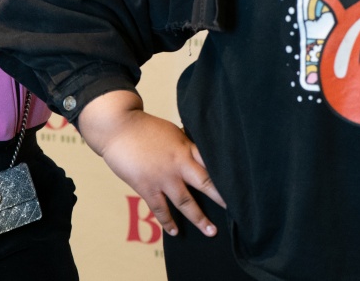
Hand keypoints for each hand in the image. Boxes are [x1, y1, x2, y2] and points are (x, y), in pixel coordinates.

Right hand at [77, 91, 224, 237]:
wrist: (117, 127)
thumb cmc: (144, 127)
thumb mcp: (171, 131)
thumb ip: (185, 145)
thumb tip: (199, 155)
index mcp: (186, 146)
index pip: (212, 162)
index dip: (227, 174)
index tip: (241, 185)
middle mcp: (179, 163)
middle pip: (206, 183)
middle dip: (221, 199)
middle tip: (236, 212)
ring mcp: (163, 177)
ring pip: (186, 202)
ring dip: (200, 219)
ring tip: (211, 232)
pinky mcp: (147, 187)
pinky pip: (161, 209)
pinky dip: (168, 222)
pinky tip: (175, 232)